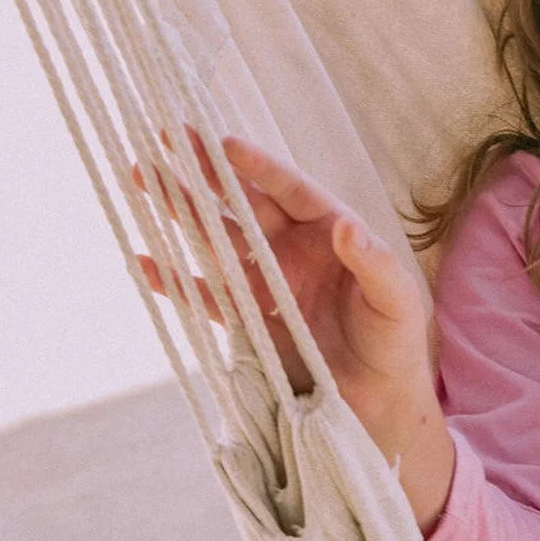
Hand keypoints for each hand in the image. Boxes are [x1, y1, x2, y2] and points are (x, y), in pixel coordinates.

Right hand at [139, 135, 454, 530]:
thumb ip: (374, 262)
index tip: (225, 143)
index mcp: (330, 231)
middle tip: (168, 138)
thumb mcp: (396, 300)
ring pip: (216, 238)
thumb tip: (344, 227)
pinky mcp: (246, 319)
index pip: (290, 190)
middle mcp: (292, 248)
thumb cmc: (395, 342)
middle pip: (243, 202)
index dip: (258, 167)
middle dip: (206, 172)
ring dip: (181, 211)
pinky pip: (205, 295)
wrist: (377, 402)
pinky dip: (174, 279)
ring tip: (143, 179)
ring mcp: (265, 281)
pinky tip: (144, 260)